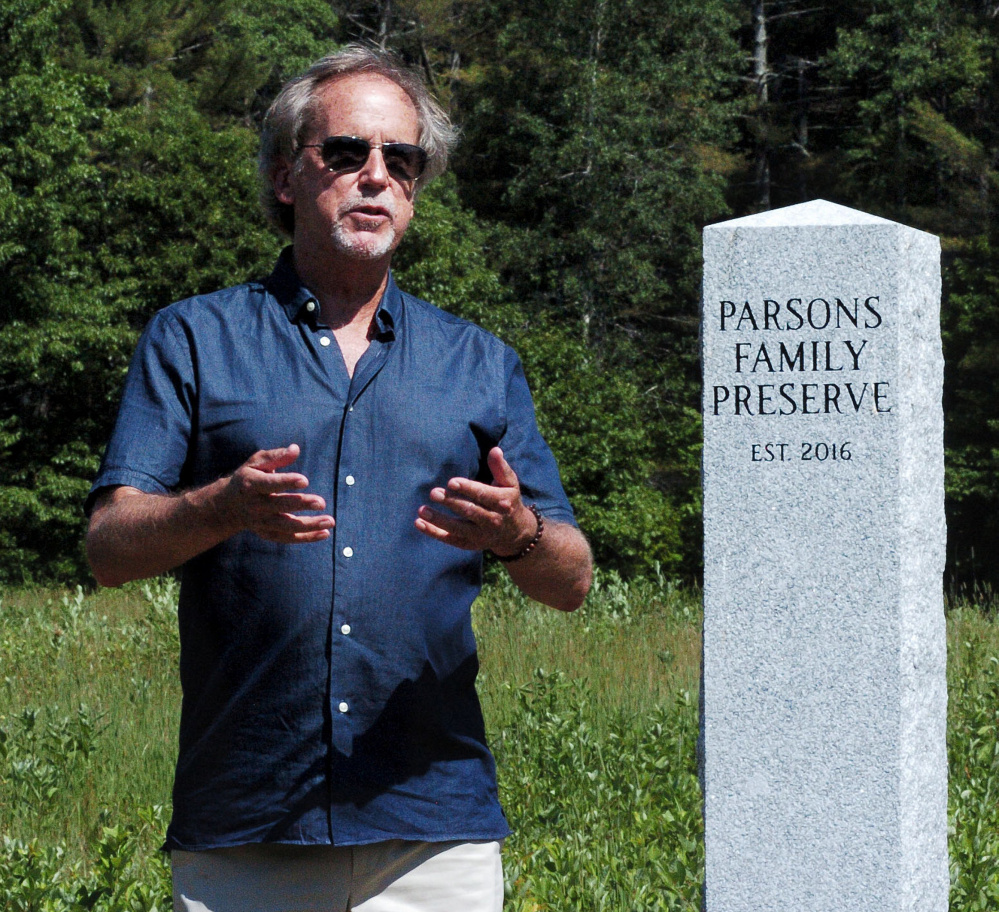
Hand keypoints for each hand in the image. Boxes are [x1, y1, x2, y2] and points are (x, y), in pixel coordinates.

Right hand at [219, 444, 333, 543]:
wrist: (228, 506)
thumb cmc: (249, 477)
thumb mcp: (256, 463)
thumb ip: (276, 457)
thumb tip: (295, 449)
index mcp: (251, 485)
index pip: (269, 484)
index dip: (286, 482)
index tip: (305, 481)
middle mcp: (255, 505)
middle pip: (280, 506)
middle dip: (301, 504)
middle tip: (321, 502)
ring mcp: (261, 522)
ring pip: (286, 526)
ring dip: (309, 525)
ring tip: (330, 521)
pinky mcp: (268, 533)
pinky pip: (288, 538)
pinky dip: (306, 537)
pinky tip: (325, 533)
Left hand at [415, 447, 536, 554]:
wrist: (515, 532)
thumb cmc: (508, 500)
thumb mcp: (509, 484)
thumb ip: (500, 467)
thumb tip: (495, 450)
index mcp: (502, 503)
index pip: (483, 495)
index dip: (467, 489)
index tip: (451, 482)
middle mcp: (492, 521)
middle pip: (470, 511)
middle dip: (451, 503)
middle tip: (434, 493)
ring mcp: (480, 535)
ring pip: (458, 528)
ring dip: (439, 520)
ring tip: (422, 510)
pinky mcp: (469, 544)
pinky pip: (450, 539)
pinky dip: (434, 533)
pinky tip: (418, 523)